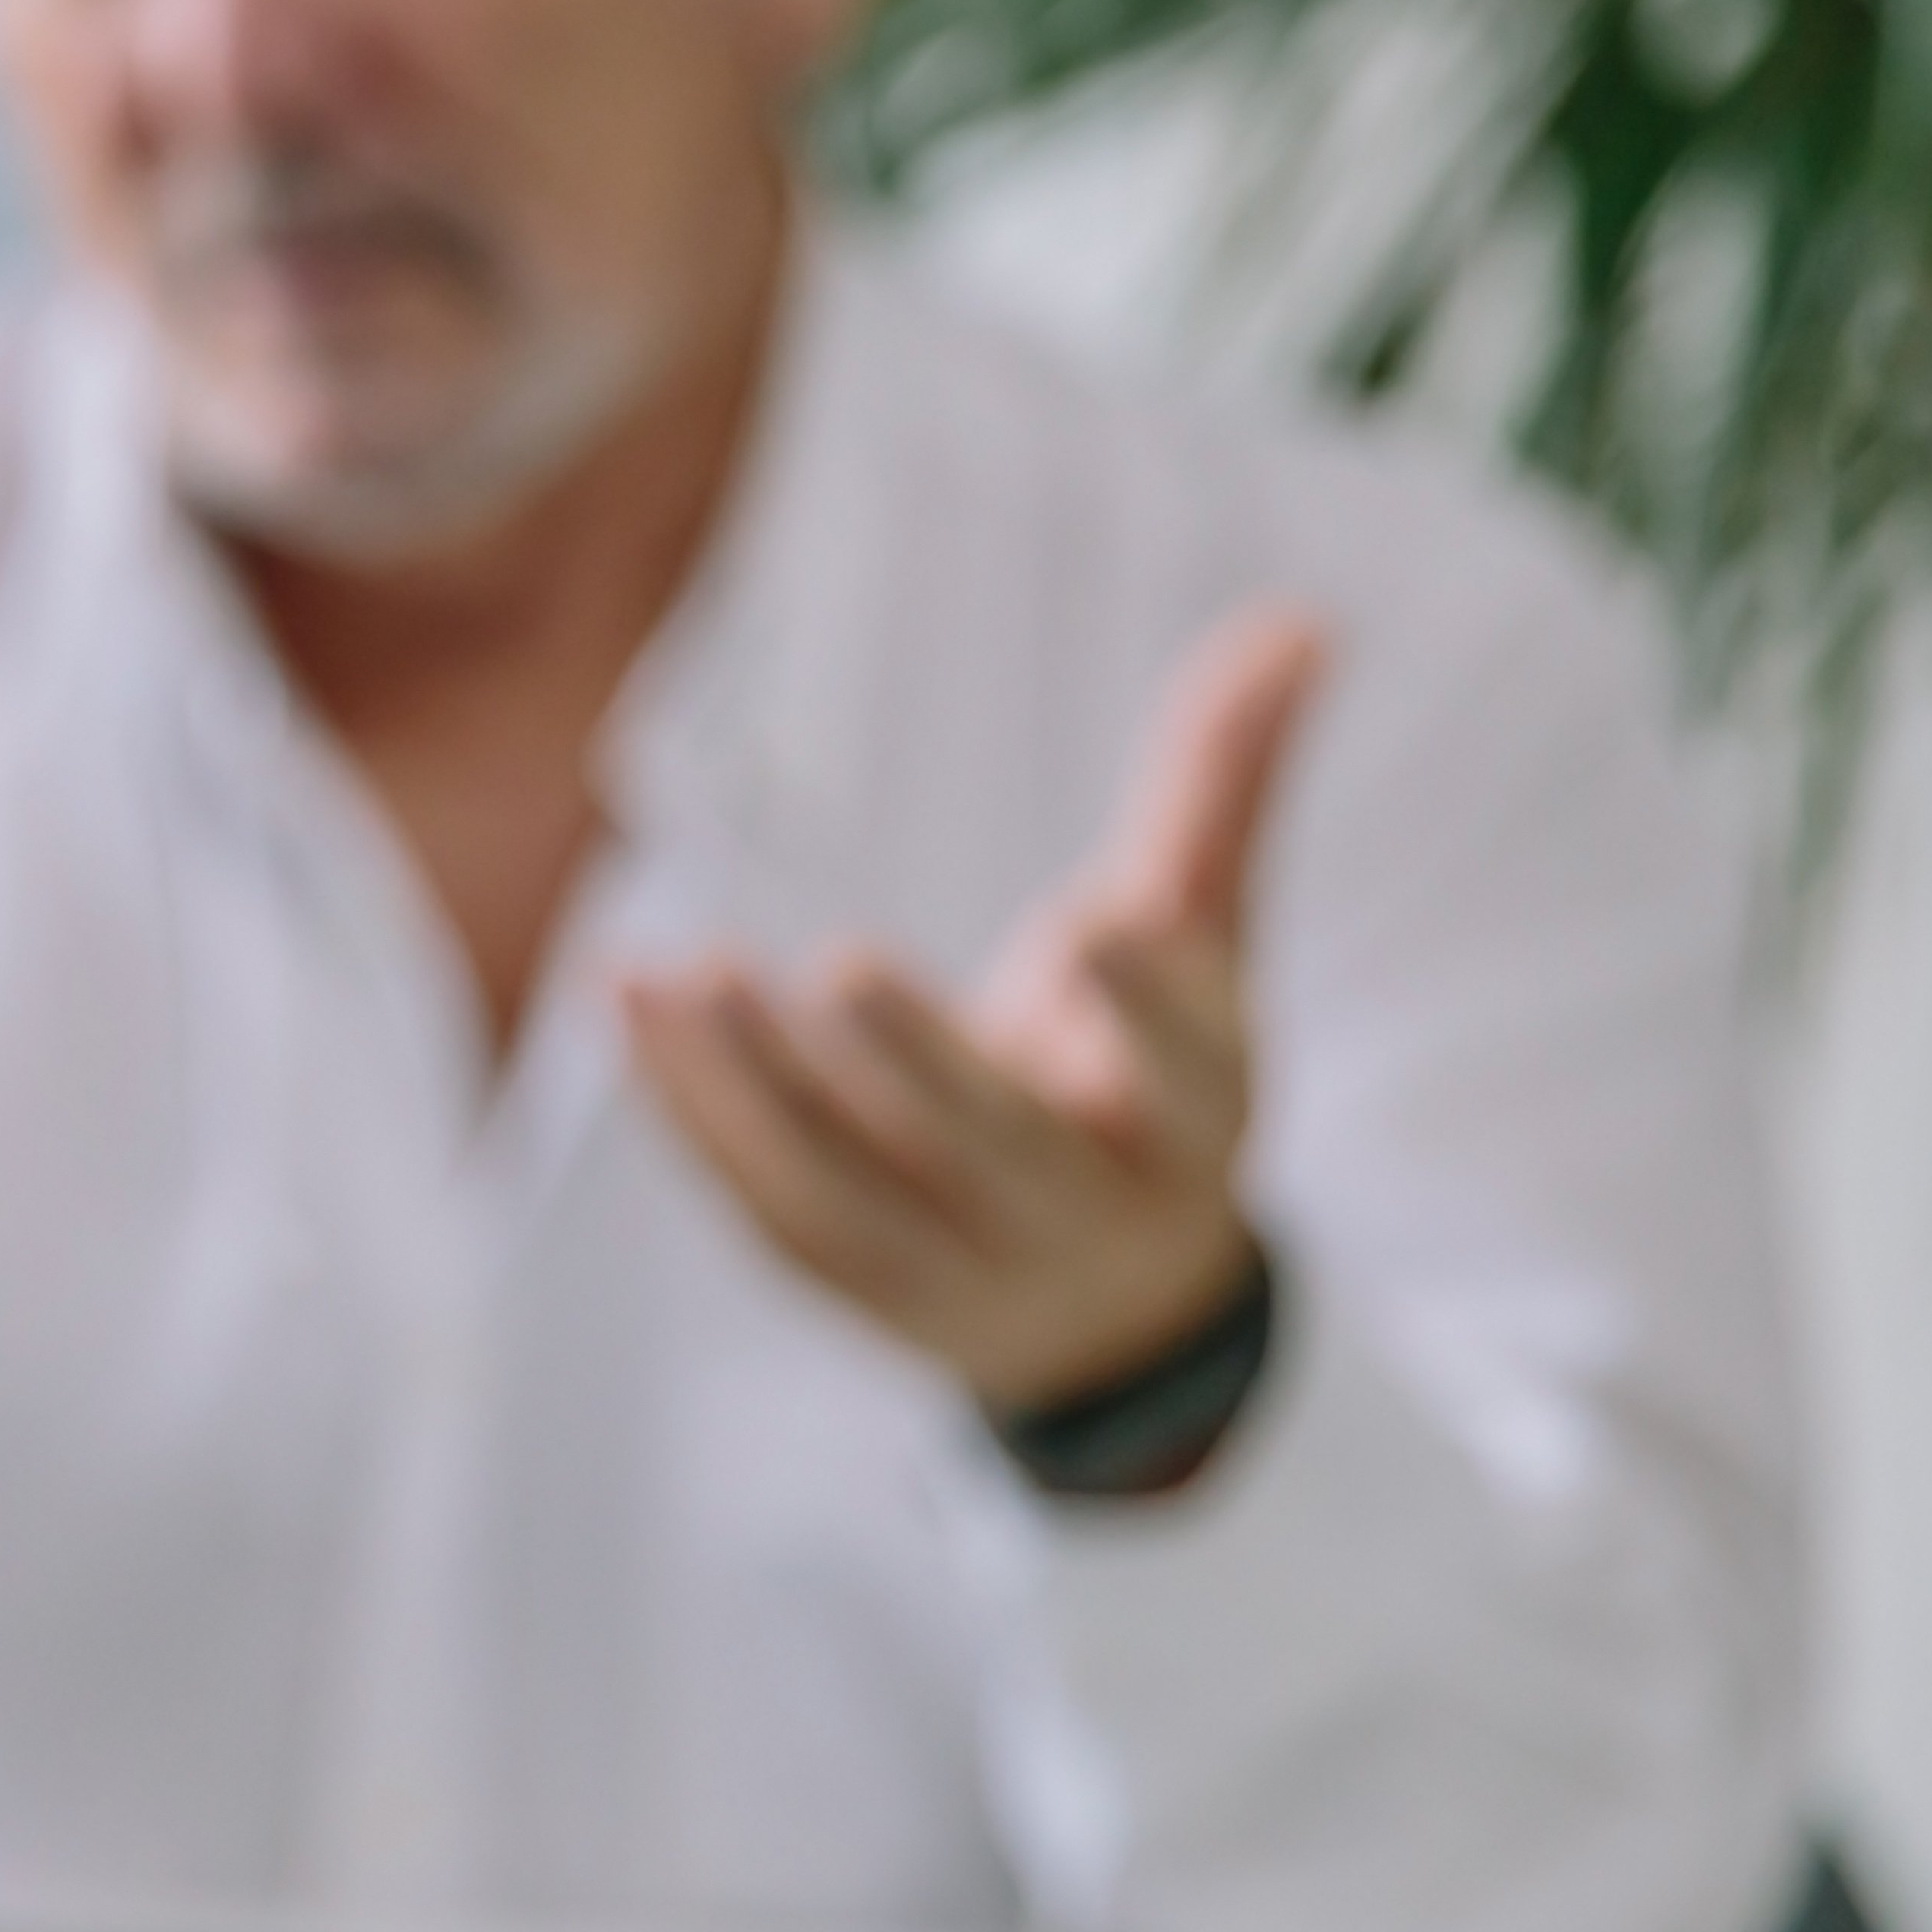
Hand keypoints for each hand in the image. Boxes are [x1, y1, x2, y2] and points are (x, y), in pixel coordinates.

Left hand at [623, 606, 1325, 1414]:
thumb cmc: (1138, 1078)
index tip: (1100, 919)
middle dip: (924, 1071)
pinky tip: (630, 999)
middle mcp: (1081, 1216)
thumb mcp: (1198, 943)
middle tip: (845, 965)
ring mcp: (960, 1270)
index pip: (1184, 1075)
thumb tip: (1300, 622)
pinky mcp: (849, 1287)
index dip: (1148, 1006)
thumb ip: (1221, 791)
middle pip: (1001, 1155)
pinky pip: (760, 1208)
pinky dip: (690, 1113)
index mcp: (1188, 1129)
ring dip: (761, 1093)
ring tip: (687, 974)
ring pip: (852, 1198)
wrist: (1105, 1308)